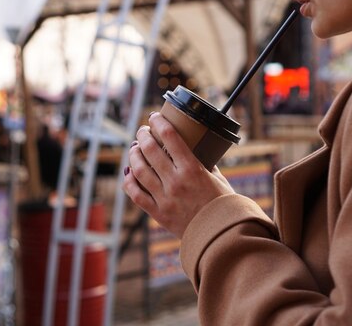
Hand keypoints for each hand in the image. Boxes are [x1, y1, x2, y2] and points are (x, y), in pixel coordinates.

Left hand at [123, 112, 235, 237]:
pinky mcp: (158, 213)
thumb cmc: (222, 205)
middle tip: (142, 131)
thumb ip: (204, 163)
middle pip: (150, 150)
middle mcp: (175, 182)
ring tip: (135, 148)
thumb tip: (196, 148)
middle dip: (142, 135)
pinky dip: (129, 181)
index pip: (170, 137)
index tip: (154, 116)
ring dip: (133, 155)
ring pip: (138, 170)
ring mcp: (164, 198)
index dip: (159, 122)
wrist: (220, 236)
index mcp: (192, 169)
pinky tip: (129, 173)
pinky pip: (135, 194)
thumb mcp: (217, 178)